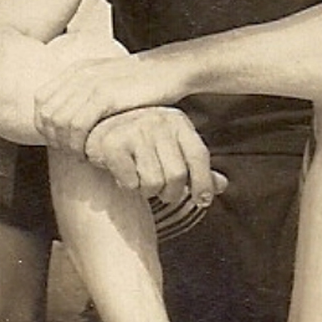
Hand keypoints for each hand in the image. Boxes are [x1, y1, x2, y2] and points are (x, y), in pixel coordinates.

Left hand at [33, 54, 174, 156]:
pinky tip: (91, 151)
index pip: (41, 101)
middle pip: (45, 113)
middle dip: (54, 138)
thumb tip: (70, 114)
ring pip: (58, 121)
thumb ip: (87, 92)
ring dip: (66, 144)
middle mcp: (79, 74)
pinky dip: (79, 143)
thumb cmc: (142, 82)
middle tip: (72, 152)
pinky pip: (77, 124)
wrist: (170, 69)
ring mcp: (91, 83)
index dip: (45, 125)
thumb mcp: (109, 80)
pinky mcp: (105, 95)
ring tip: (82, 154)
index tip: (62, 141)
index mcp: (77, 69)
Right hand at [84, 107, 227, 208]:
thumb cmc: (142, 145)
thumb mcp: (172, 149)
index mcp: (178, 120)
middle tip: (160, 191)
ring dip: (147, 191)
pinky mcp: (112, 143)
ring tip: (140, 179)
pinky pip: (131, 182)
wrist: (98, 130)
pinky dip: (128, 186)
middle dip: (170, 193)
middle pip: (177, 175)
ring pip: (154, 182)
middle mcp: (158, 120)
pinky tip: (122, 174)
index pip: (198, 156)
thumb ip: (195, 168)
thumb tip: (223, 184)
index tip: (202, 201)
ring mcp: (135, 129)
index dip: (203, 183)